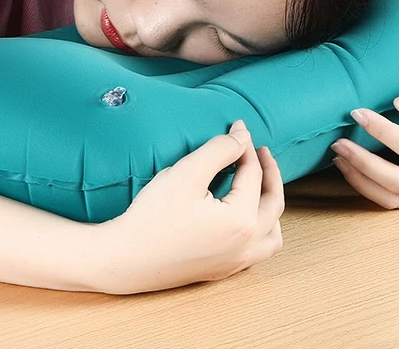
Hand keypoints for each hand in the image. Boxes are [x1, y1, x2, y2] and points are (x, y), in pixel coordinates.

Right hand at [98, 119, 284, 294]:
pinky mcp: (221, 270)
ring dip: (271, 208)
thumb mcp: (187, 173)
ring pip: (272, 235)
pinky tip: (244, 217)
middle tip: (260, 151)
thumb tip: (243, 137)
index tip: (238, 127)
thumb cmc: (154, 216)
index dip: (245, 147)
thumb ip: (219, 150)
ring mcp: (235, 262)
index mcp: (242, 221)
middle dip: (269, 173)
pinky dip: (260, 230)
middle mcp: (246, 246)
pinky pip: (257, 251)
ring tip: (261, 187)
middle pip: (272, 204)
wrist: (126, 259)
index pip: (253, 176)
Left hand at [330, 80, 398, 208]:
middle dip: (363, 163)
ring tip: (337, 156)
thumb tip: (398, 104)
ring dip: (360, 180)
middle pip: (398, 182)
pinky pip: (392, 201)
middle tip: (338, 142)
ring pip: (392, 199)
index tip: (357, 113)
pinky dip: (367, 188)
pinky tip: (349, 168)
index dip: (382, 131)